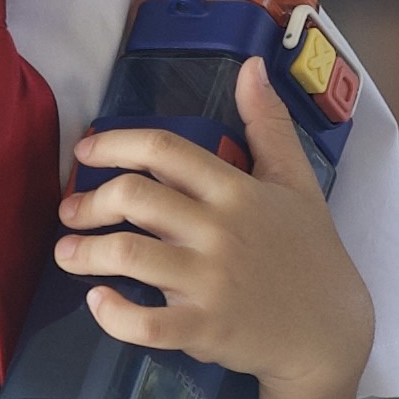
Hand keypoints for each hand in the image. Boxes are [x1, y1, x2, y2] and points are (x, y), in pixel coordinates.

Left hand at [56, 53, 375, 392]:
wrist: (331, 332)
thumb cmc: (310, 254)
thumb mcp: (297, 182)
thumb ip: (269, 124)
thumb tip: (253, 66)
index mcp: (237, 191)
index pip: (164, 150)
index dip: (114, 144)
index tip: (85, 153)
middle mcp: (220, 230)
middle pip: (134, 197)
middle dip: (89, 201)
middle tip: (70, 212)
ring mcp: (211, 281)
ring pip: (129, 254)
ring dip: (84, 252)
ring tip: (67, 253)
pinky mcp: (206, 329)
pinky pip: (146, 323)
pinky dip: (113, 312)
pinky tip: (99, 302)